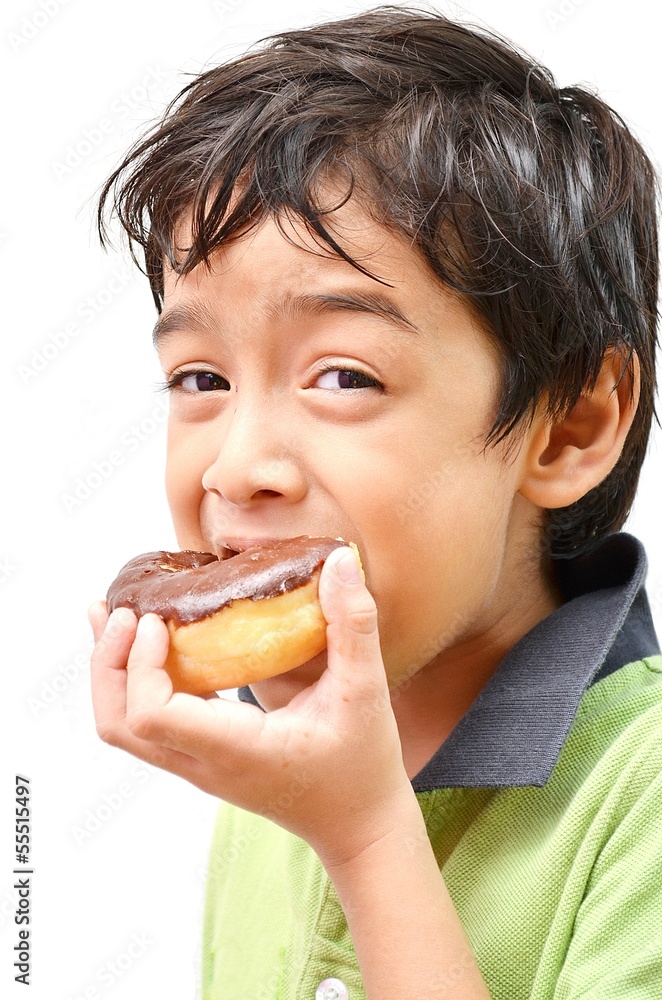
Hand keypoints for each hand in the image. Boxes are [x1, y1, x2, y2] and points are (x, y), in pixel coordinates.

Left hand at [89, 546, 413, 864]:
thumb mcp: (365, 691)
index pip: (153, 716)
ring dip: (112, 672)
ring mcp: (197, 767)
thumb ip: (354, 625)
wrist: (358, 827)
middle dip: (107, 662)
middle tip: (122, 609)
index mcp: (236, 749)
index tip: (158, 620)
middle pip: (119, 724)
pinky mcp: (201, 760)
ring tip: (114, 617)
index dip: (141, 664)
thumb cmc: (362, 766)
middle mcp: (204, 764)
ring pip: (123, 729)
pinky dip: (133, 682)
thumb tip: (340, 561)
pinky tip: (147, 645)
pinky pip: (146, 724)